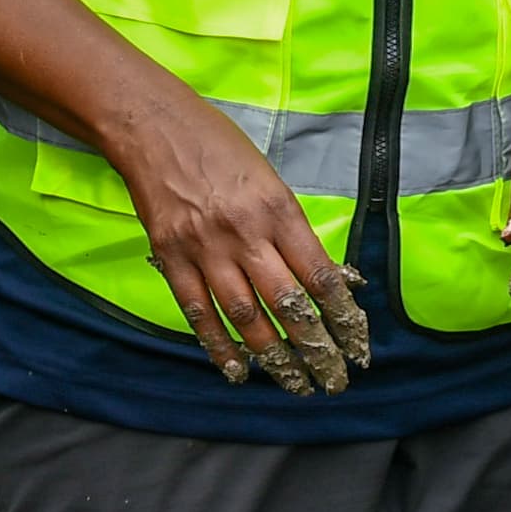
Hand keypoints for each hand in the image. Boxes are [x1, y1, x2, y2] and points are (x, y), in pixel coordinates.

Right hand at [110, 90, 369, 392]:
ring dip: (274, 357)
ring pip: (246, 317)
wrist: (153, 127)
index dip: (342, 315)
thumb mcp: (270, 179)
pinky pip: (199, 312)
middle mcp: (245, 233)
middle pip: (287, 303)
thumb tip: (326, 276)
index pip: (318, 274)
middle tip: (333, 380)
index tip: (357, 344)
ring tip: (295, 384)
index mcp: (277, 208)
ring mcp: (205, 248)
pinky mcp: (171, 257)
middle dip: (315, 348)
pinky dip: (219, 346)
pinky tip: (238, 370)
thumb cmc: (219, 146)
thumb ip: (292, 229)